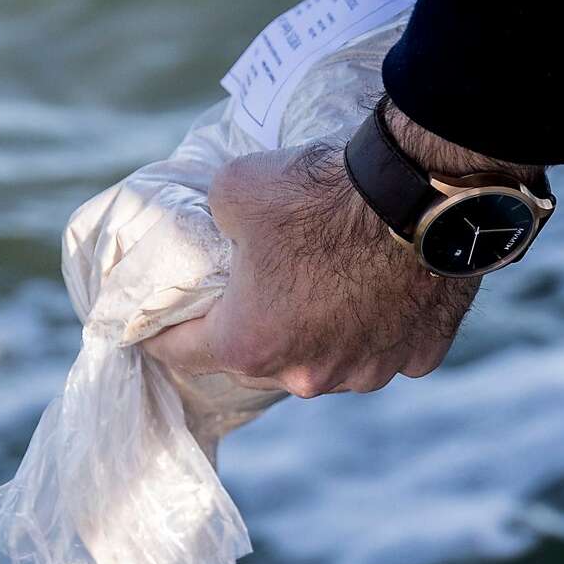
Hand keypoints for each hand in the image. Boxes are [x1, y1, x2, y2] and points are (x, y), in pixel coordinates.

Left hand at [143, 134, 476, 397]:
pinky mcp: (417, 357)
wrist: (417, 189)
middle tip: (252, 295)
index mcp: (249, 344)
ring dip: (318, 338)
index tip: (147, 331)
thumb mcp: (234, 188)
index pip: (181, 352)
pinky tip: (381, 296)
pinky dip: (378, 331)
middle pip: (259, 361)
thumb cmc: (318, 192)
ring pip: (328, 363)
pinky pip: (385, 350)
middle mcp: (306, 376)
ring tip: (324, 293)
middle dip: (251, 332)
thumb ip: (215, 219)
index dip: (159, 336)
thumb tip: (223, 223)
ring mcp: (366, 372)